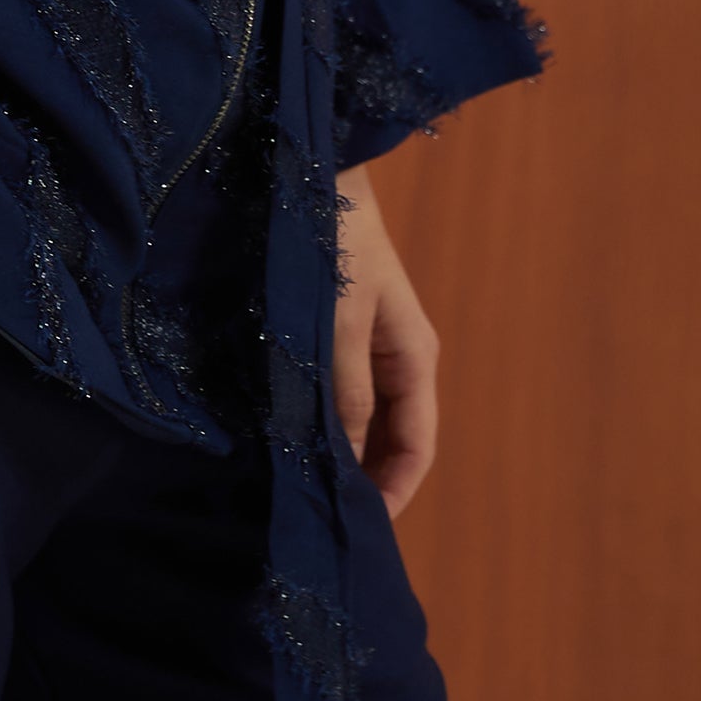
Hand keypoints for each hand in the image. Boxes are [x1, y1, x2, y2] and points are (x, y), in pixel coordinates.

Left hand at [331, 168, 439, 517]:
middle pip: (390, 437)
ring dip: (337, 450)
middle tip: (321, 520)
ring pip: (359, 416)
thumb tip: (342, 464)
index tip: (361, 533)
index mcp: (414, 357)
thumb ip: (344, 393)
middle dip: (364, 480)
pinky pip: (333, 389)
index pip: (417, 446)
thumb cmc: (331, 241)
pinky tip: (284, 435)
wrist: (307, 167)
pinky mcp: (332, 327)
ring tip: (299, 488)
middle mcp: (395, 355)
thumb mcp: (338, 324)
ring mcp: (364, 341)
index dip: (394, 493)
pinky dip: (316, 417)